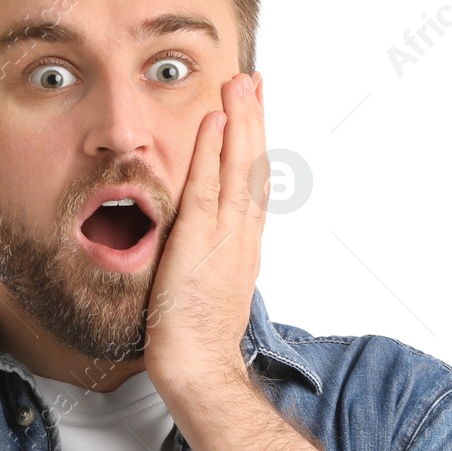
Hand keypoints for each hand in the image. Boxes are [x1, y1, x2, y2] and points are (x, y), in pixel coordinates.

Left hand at [144, 70, 267, 398]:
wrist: (199, 370)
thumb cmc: (196, 343)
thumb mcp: (207, 292)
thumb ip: (208, 264)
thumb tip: (197, 251)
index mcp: (243, 248)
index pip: (253, 186)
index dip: (254, 147)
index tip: (253, 113)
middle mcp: (242, 237)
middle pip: (255, 168)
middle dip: (255, 121)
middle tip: (254, 81)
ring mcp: (226, 238)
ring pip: (240, 169)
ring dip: (241, 122)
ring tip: (241, 83)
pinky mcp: (201, 242)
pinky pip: (208, 187)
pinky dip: (214, 152)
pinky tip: (215, 122)